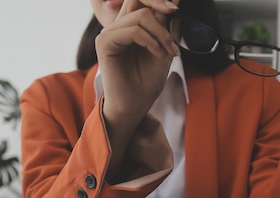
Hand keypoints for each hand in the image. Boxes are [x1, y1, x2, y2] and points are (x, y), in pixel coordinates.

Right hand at [96, 0, 179, 124]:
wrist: (135, 105)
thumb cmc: (147, 81)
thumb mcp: (163, 49)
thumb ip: (163, 26)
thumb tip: (170, 4)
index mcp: (128, 25)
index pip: (140, 0)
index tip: (174, 8)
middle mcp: (117, 25)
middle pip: (139, 0)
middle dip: (162, 11)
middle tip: (174, 38)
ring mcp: (109, 33)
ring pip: (141, 15)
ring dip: (162, 34)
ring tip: (169, 52)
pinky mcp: (105, 43)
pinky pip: (134, 30)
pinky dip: (151, 41)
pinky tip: (158, 55)